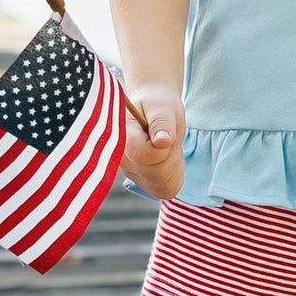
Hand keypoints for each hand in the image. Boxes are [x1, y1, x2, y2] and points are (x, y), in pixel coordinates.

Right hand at [120, 84, 185, 199]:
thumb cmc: (157, 104)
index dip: (164, 146)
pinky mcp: (141, 182)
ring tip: (167, 147)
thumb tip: (163, 142)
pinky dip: (174, 177)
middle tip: (168, 138)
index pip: (145, 156)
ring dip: (174, 166)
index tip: (163, 132)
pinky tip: (168, 160)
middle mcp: (121, 161)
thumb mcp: (163, 106)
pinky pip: (165, 190)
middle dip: (172, 155)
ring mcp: (130, 173)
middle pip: (157, 174)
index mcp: (122, 138)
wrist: (152, 108)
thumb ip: (161, 122)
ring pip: (162, 186)